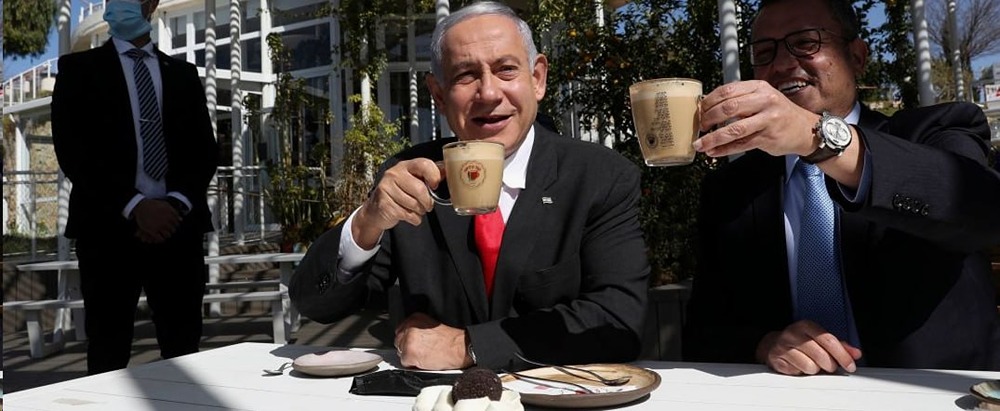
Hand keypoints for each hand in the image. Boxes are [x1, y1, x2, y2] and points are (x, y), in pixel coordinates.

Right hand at [132, 199, 180, 243]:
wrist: (142, 206)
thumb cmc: (154, 204)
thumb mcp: (166, 205)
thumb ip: (174, 211)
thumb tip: (181, 220)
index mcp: (170, 214)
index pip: (177, 223)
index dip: (175, 225)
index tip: (172, 225)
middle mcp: (166, 220)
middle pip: (173, 230)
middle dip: (171, 230)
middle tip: (168, 230)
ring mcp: (159, 226)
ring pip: (168, 235)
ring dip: (167, 235)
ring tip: (165, 234)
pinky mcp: (152, 230)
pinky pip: (160, 238)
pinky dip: (161, 239)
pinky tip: (160, 238)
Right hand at [353, 159, 442, 248]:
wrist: (376, 209)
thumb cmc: (400, 193)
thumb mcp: (413, 180)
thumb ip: (429, 175)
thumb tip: (447, 170)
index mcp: (405, 166)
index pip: (424, 164)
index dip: (434, 176)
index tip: (435, 185)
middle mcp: (394, 174)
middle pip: (420, 189)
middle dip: (427, 201)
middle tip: (427, 205)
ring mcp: (387, 188)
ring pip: (414, 204)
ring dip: (420, 211)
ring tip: (415, 209)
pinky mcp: (384, 204)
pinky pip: (408, 215)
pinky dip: (413, 219)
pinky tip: (408, 215)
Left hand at [394, 312, 471, 369]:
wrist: (459, 348)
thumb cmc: (450, 340)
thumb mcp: (430, 326)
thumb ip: (417, 330)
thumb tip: (408, 337)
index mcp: (414, 319)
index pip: (400, 331)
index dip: (407, 340)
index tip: (415, 344)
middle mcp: (409, 327)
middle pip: (399, 342)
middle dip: (407, 348)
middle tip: (422, 351)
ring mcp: (408, 341)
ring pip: (401, 353)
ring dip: (410, 356)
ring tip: (425, 355)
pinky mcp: (409, 354)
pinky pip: (405, 363)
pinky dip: (413, 365)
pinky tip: (425, 360)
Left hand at [694, 80, 819, 157]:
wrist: (805, 129)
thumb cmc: (778, 113)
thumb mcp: (762, 98)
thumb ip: (739, 99)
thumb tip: (708, 107)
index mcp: (759, 87)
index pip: (727, 90)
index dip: (709, 101)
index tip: (699, 110)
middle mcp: (764, 101)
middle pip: (728, 108)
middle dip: (709, 118)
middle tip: (700, 126)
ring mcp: (767, 120)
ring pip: (734, 129)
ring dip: (713, 138)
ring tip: (701, 144)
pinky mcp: (768, 138)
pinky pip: (741, 144)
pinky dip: (724, 149)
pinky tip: (714, 151)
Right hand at [756, 320, 862, 375]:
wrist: (773, 345)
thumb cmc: (801, 342)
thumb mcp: (819, 339)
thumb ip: (839, 345)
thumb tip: (855, 354)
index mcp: (806, 325)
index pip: (828, 340)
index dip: (842, 355)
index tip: (850, 366)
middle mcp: (793, 334)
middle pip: (821, 355)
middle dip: (830, 365)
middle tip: (829, 366)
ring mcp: (783, 347)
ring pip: (810, 367)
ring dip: (815, 370)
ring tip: (811, 364)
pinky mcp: (777, 360)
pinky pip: (798, 372)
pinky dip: (802, 372)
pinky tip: (800, 366)